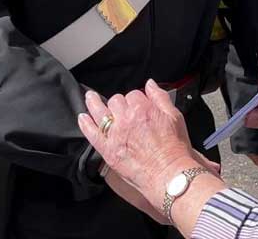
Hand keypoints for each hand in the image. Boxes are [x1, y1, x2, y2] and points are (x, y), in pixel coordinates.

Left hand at [79, 82, 216, 219]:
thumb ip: (160, 97)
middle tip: (124, 109)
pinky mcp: (107, 150)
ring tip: (90, 97)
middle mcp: (127, 119)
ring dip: (94, 102)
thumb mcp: (175, 116)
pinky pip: (92, 133)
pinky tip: (82, 118)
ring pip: (100, 112)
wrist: (168, 173)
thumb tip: (150, 84)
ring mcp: (115, 134)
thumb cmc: (174, 147)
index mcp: (143, 108)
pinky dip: (85, 124)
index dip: (136, 99)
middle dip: (120, 102)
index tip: (139, 105)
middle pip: (116, 101)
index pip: (134, 94)